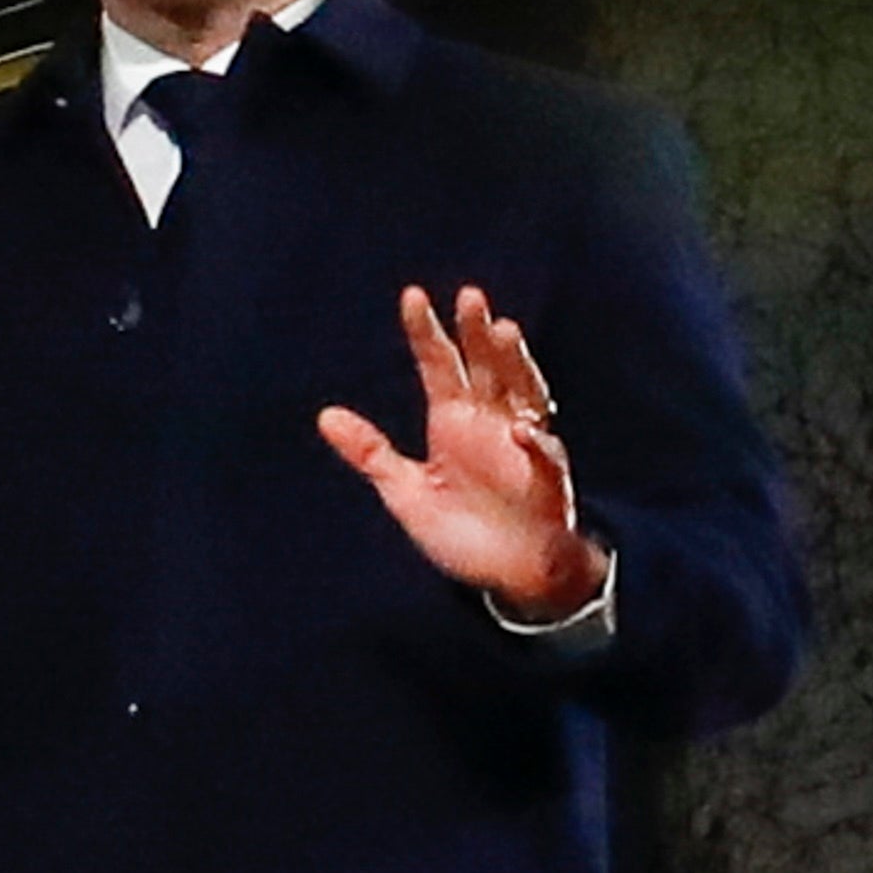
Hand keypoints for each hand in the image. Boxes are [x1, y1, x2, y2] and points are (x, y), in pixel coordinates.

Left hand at [320, 285, 609, 615]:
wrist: (509, 576)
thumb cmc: (463, 530)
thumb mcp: (406, 492)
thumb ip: (371, 453)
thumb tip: (325, 415)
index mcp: (453, 420)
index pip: (437, 364)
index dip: (425, 332)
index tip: (412, 296)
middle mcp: (490, 422)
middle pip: (485, 365)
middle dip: (477, 332)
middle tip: (469, 295)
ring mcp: (523, 446)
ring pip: (523, 392)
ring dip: (515, 363)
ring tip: (504, 330)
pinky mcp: (547, 480)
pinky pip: (545, 455)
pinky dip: (535, 443)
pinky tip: (522, 431)